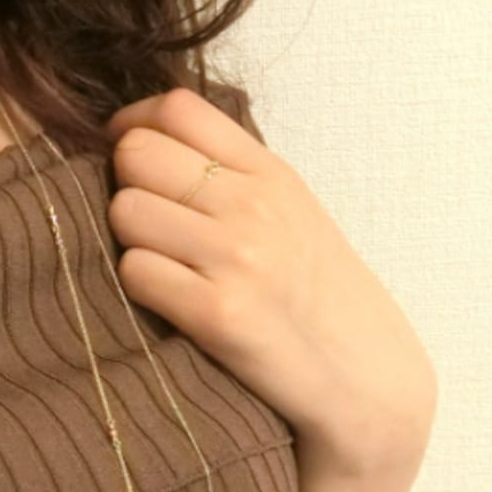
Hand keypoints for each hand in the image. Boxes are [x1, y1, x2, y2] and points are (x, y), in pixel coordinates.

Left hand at [102, 87, 437, 477]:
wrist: (366, 382)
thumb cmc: (316, 300)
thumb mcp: (291, 215)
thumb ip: (231, 175)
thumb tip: (145, 139)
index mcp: (271, 173)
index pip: (177, 109)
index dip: (133, 126)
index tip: (127, 156)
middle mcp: (254, 205)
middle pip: (137, 154)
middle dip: (125, 185)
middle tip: (148, 226)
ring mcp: (237, 257)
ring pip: (125, 211)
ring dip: (130, 241)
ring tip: (163, 267)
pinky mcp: (218, 314)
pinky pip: (135, 272)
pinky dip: (138, 288)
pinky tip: (169, 304)